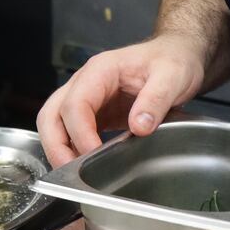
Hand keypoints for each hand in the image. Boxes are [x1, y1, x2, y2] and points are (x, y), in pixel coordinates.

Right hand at [36, 35, 204, 166]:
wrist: (177, 55)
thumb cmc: (172, 59)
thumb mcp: (172, 76)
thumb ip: (156, 100)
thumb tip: (139, 126)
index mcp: (101, 70)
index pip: (76, 103)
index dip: (79, 132)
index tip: (93, 153)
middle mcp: (86, 83)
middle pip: (52, 114)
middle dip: (56, 145)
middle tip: (71, 172)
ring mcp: (88, 98)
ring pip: (55, 124)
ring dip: (59, 150)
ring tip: (75, 175)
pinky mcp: (95, 113)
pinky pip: (72, 132)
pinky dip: (71, 150)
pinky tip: (84, 167)